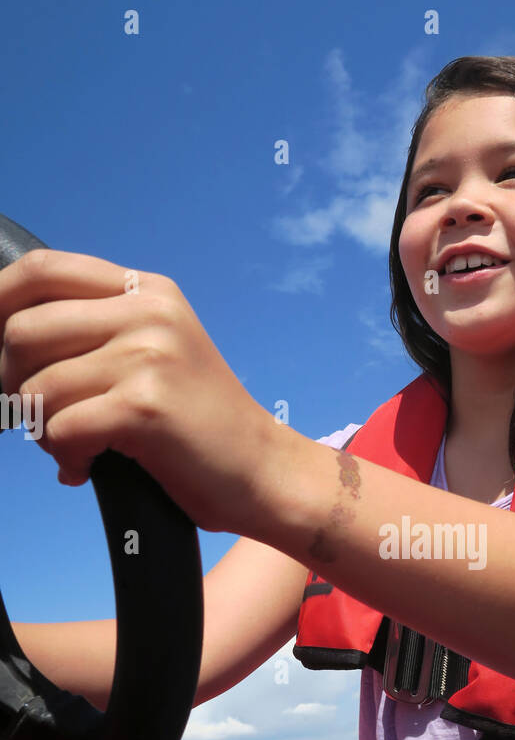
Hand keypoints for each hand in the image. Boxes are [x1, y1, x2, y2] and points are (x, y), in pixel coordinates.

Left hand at [0, 249, 281, 535]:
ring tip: (73, 445)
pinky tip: (86, 466)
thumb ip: (98, 333)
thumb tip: (9, 340)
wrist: (263, 470)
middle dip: (13, 381)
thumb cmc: (199, 426)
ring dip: (40, 428)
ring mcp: (149, 356)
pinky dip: (63, 457)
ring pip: (37, 386)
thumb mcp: (156, 354)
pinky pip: (61, 428)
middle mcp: (148, 312)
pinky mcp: (146, 406)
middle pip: (24, 329)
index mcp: (146, 291)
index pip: (43, 269)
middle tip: (40, 415)